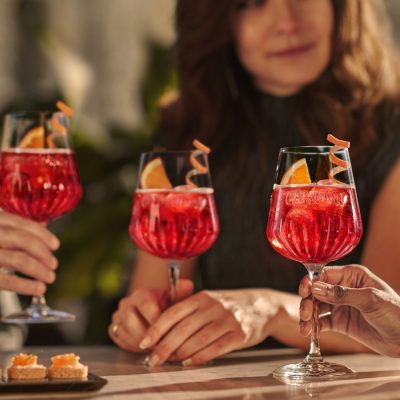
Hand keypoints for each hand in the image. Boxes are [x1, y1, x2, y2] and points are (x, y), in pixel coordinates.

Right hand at [0, 212, 58, 294]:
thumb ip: (14, 227)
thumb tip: (43, 223)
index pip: (21, 223)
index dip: (43, 234)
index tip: (56, 245)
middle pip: (24, 241)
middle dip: (44, 253)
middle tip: (54, 264)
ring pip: (19, 260)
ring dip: (40, 270)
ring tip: (49, 278)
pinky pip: (6, 280)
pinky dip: (26, 286)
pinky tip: (38, 289)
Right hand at [109, 279, 193, 352]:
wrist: (153, 310)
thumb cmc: (166, 305)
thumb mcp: (176, 297)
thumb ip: (182, 291)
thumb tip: (188, 285)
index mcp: (141, 294)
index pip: (146, 306)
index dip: (157, 321)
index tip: (168, 332)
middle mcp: (127, 303)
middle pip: (131, 321)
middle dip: (147, 335)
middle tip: (161, 345)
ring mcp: (118, 316)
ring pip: (125, 331)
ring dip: (140, 343)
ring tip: (155, 349)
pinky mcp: (114, 329)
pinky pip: (120, 339)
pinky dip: (132, 346)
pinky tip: (145, 350)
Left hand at [139, 289, 278, 365]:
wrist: (262, 305)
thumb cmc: (228, 306)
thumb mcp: (208, 301)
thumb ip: (189, 312)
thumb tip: (162, 333)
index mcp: (201, 297)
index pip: (173, 313)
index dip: (156, 328)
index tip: (143, 342)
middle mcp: (212, 306)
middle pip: (183, 328)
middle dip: (164, 346)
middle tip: (153, 359)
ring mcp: (227, 320)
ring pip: (198, 339)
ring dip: (180, 353)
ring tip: (169, 362)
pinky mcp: (239, 334)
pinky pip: (216, 348)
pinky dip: (200, 357)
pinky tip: (189, 363)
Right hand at [299, 264, 399, 356]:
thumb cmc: (396, 313)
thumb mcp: (369, 300)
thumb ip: (341, 294)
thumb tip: (316, 287)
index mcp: (351, 276)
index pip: (324, 275)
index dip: (311, 282)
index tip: (305, 292)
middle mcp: (343, 288)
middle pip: (316, 291)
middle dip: (308, 301)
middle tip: (306, 314)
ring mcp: (340, 305)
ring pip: (316, 307)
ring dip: (308, 316)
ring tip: (305, 328)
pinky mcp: (340, 322)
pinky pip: (322, 322)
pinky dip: (314, 327)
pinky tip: (311, 333)